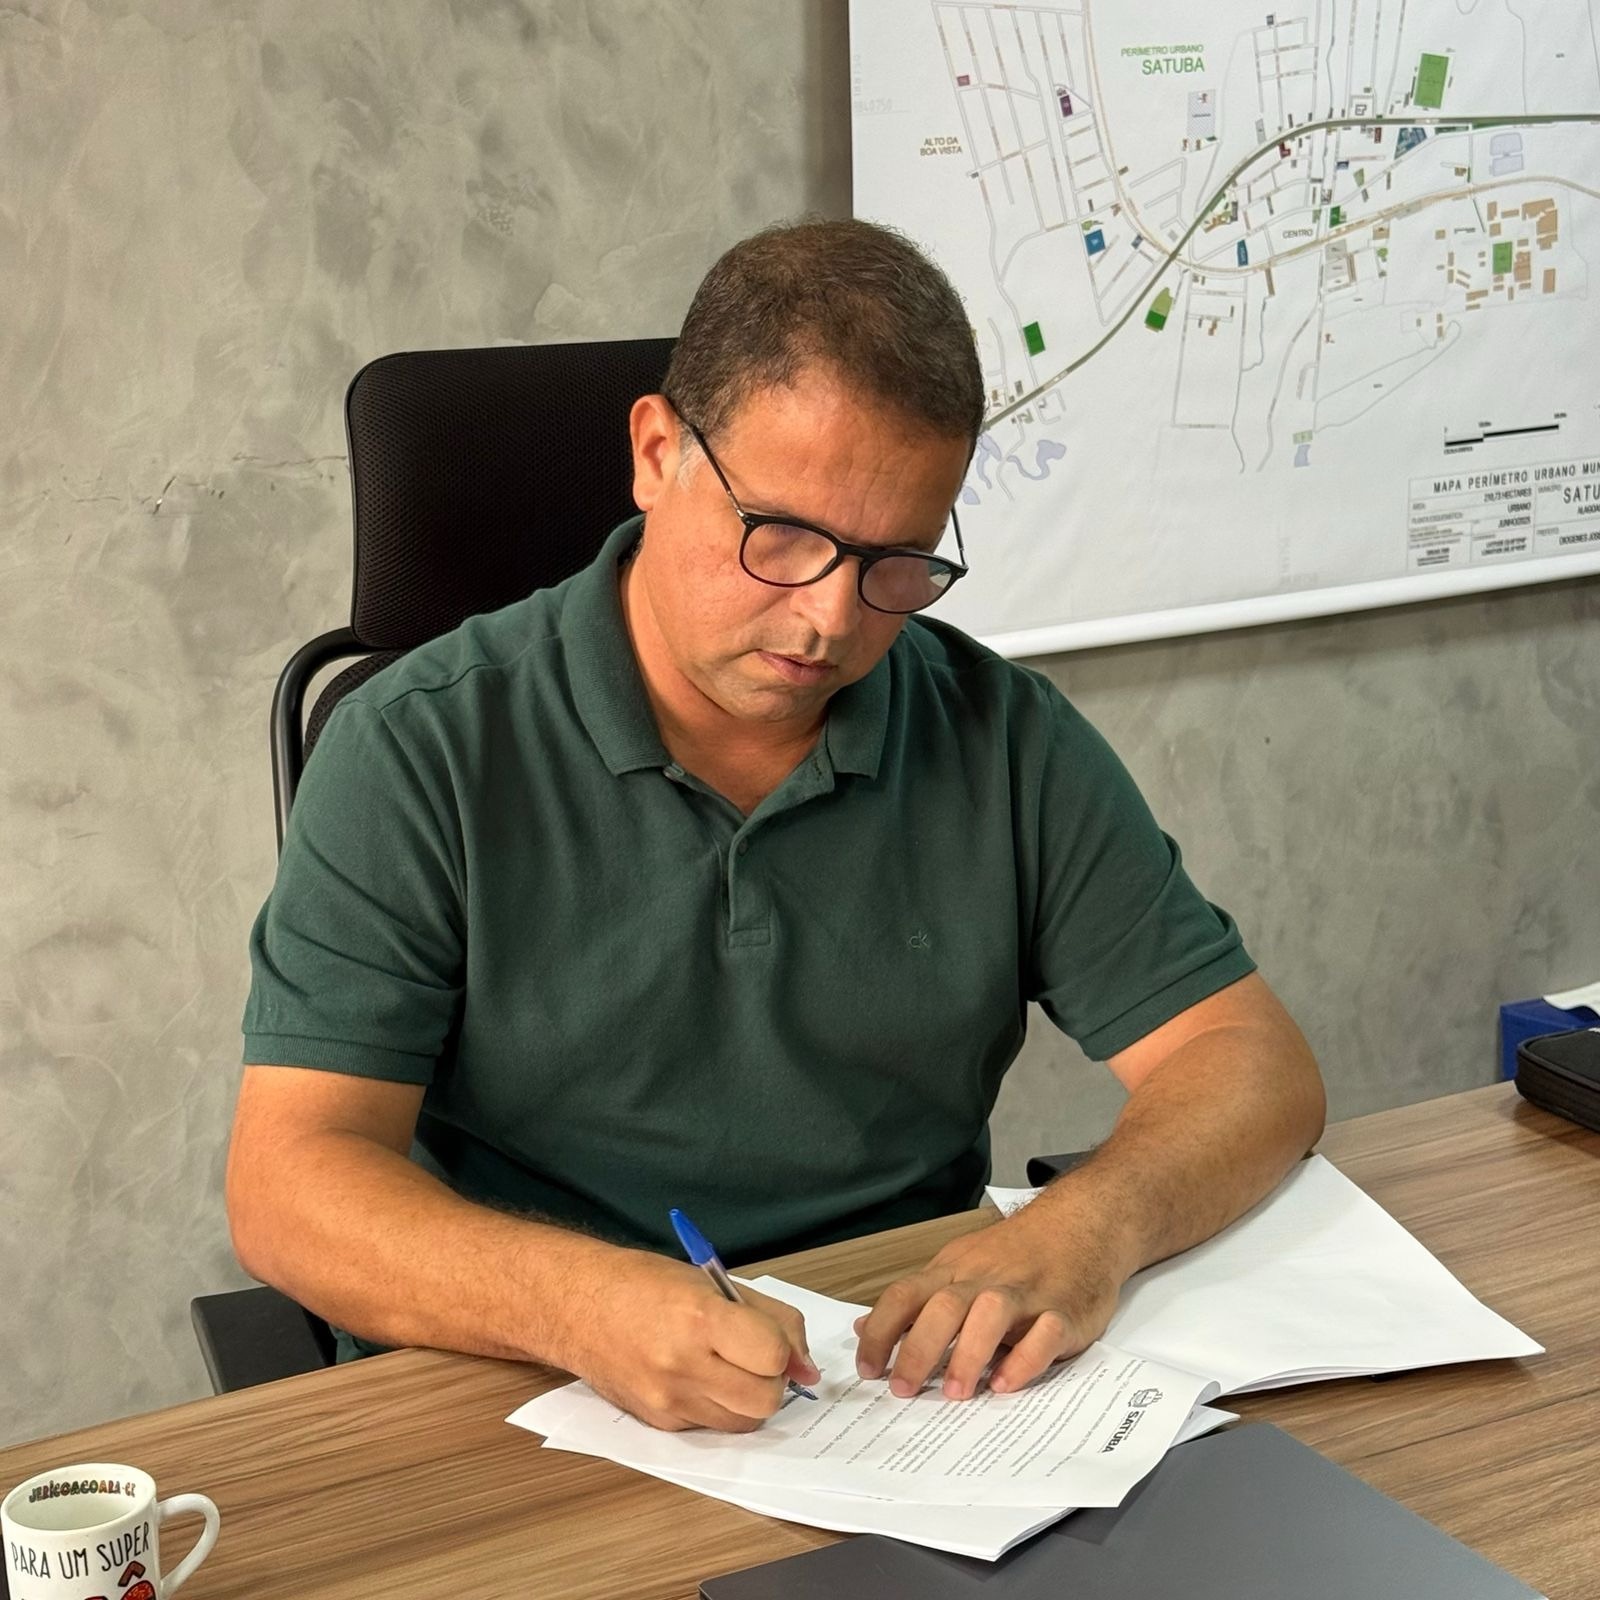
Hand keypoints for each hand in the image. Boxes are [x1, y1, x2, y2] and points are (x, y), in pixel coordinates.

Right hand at [569, 1249, 819, 1431]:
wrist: (577, 1306)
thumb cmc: (645, 1284)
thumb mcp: (713, 1281)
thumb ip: (770, 1317)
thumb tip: (807, 1364)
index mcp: (699, 1317)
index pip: (773, 1355)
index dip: (782, 1348)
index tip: (772, 1339)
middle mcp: (682, 1365)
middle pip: (766, 1400)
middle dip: (772, 1380)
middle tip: (754, 1357)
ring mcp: (668, 1400)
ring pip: (743, 1422)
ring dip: (748, 1398)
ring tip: (726, 1366)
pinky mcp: (659, 1423)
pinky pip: (711, 1426)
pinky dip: (717, 1406)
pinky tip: (697, 1377)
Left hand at [853, 1209, 1125, 1400]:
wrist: (1081, 1222)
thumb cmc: (1016, 1254)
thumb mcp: (959, 1267)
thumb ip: (915, 1301)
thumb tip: (863, 1329)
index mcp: (954, 1271)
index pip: (906, 1294)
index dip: (881, 1331)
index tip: (867, 1369)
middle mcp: (985, 1280)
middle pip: (943, 1305)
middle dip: (918, 1348)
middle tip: (903, 1389)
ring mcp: (1026, 1293)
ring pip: (991, 1313)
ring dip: (968, 1352)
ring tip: (955, 1392)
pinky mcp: (1065, 1311)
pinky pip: (1045, 1333)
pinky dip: (1025, 1358)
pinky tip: (1006, 1384)